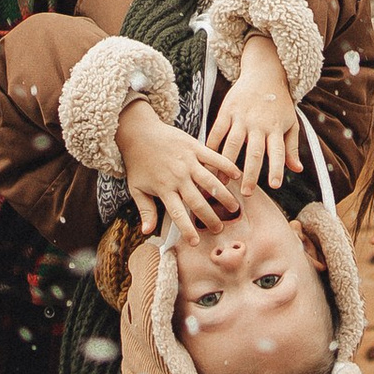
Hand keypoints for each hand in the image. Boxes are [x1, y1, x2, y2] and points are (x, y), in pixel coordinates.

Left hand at [121, 104, 243, 233]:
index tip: (195, 242)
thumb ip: (145, 210)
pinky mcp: (195, 147)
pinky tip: (237, 176)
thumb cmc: (137, 161)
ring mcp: (188, 161)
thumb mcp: (136, 188)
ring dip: (224, 196)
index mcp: (164, 188)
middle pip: (198, 202)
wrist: (139, 131)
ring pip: (210, 182)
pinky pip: (214, 158)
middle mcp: (178, 177)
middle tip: (220, 229)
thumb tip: (147, 232)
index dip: (187, 229)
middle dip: (210, 218)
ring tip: (234, 208)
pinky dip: (227, 166)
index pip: (178, 214)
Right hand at [208, 29, 300, 189]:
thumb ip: (291, 147)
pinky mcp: (227, 111)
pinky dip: (211, 146)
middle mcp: (259, 124)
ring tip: (221, 182)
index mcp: (276, 129)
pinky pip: (217, 131)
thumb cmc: (280, 103)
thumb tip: (297, 170)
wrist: (264, 73)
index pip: (278, 152)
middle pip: (254, 152)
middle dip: (249, 174)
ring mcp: (241, 117)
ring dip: (226, 164)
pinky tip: (206, 160)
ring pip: (233, 144)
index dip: (277, 168)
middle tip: (245, 194)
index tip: (275, 186)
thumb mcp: (291, 123)